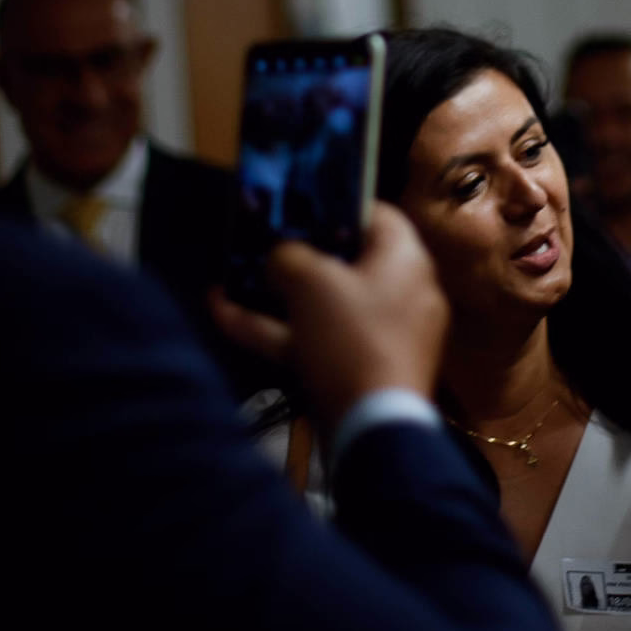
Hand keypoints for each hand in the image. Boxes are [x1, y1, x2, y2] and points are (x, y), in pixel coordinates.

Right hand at [209, 203, 449, 431]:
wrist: (373, 428)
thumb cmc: (352, 339)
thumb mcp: (311, 283)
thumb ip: (289, 258)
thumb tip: (279, 256)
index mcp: (405, 259)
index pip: (375, 213)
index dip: (334, 202)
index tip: (296, 203)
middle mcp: (401, 292)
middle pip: (343, 261)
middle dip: (293, 255)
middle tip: (257, 244)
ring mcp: (380, 334)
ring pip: (321, 305)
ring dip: (274, 295)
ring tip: (228, 280)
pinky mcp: (359, 370)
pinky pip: (316, 340)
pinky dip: (277, 331)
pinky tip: (225, 317)